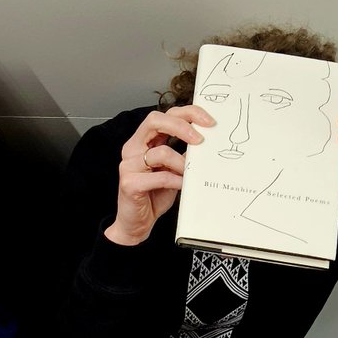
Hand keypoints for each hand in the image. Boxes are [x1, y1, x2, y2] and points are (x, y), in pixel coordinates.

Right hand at [106, 106, 214, 246]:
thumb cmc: (153, 196)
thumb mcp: (173, 171)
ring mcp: (128, 165)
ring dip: (182, 163)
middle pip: (156, 121)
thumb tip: (205, 141)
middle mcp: (132, 148)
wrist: (136, 224)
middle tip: (201, 140)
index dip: (187, 114)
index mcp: (143, 141)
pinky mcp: (129, 183)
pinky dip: (176, 181)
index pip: (164, 115)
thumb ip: (182, 155)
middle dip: (182, 126)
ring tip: (190, 173)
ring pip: (161, 152)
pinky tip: (183, 185)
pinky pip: (160, 177)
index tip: (208, 122)